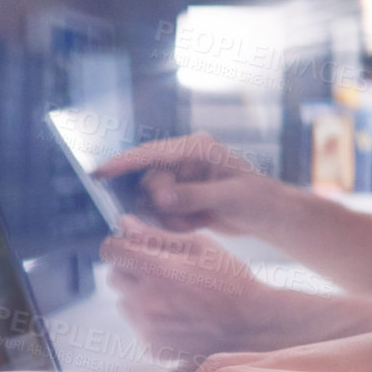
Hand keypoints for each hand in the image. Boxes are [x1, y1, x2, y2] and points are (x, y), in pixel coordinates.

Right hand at [95, 132, 281, 235]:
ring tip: (200, 219)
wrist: (271, 216)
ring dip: (171, 216)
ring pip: (153, 200)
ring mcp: (182, 178)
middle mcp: (185, 159)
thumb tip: (159, 196)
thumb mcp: (229, 198)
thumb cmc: (258, 200)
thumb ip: (192, 196)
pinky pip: (163, 213)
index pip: (152, 153)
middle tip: (190, 216)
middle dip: (162, 203)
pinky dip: (177, 222)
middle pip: (148, 181)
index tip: (99, 174)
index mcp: (197, 148)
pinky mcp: (182, 196)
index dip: (124, 163)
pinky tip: (200, 221)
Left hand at [100, 216, 305, 361]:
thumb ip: (157, 236)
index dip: (120, 244)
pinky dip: (150, 318)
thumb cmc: (229, 277)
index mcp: (157, 270)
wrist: (251, 322)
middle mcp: (146, 300)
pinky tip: (177, 314)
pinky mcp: (152, 346)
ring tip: (172, 294)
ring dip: (138, 294)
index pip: (110, 250)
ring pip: (123, 302)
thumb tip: (125, 224)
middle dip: (129, 268)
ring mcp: (147, 327)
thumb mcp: (199, 245)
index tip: (132, 245)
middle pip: (113, 276)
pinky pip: (137, 325)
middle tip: (158, 269)